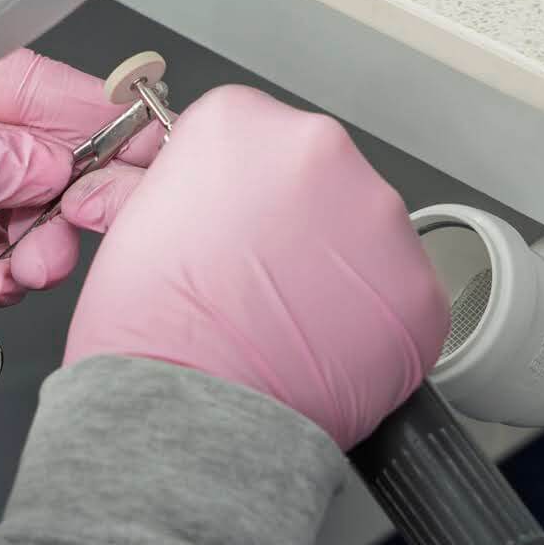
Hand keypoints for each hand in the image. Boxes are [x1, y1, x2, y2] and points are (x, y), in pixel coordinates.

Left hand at [0, 50, 159, 320]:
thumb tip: (40, 162)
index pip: (40, 91)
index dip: (98, 131)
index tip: (141, 174)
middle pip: (43, 156)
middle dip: (65, 206)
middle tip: (59, 249)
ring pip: (21, 208)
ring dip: (32, 248)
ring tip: (14, 278)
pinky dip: (0, 270)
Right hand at [58, 86, 448, 449]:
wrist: (192, 420)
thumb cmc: (152, 335)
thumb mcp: (127, 236)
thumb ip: (144, 192)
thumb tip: (124, 186)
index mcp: (242, 124)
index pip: (250, 132)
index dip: (234, 184)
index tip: (226, 219)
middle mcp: (321, 151)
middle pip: (313, 174)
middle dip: (292, 218)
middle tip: (253, 275)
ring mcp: (380, 218)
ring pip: (362, 230)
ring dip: (335, 265)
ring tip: (286, 317)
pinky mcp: (419, 286)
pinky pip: (398, 293)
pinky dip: (370, 319)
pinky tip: (324, 345)